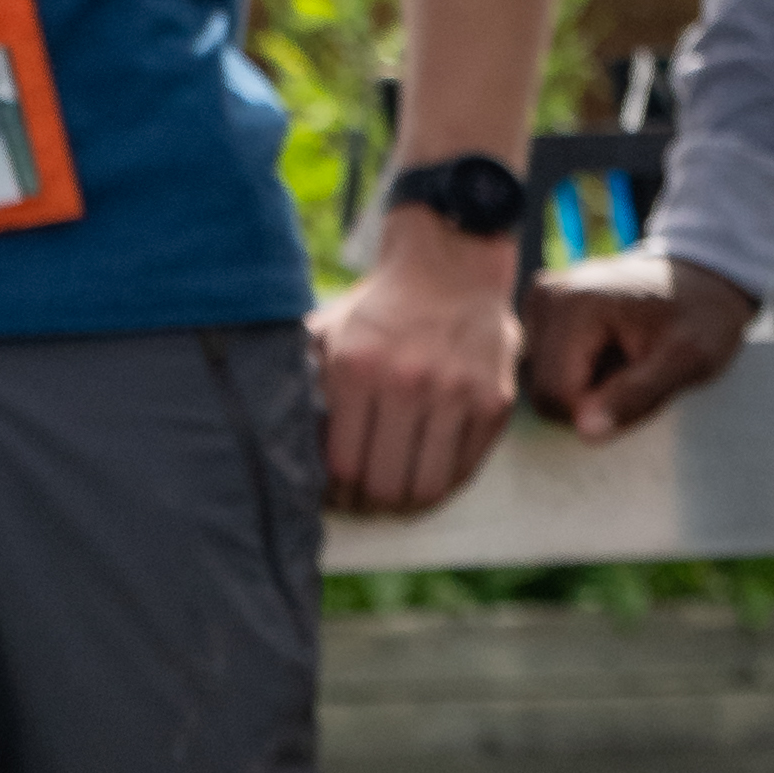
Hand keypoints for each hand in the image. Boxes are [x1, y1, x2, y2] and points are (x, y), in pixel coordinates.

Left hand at [312, 208, 522, 518]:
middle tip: (363, 502)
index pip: (342, 464)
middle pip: (385, 485)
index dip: (336, 492)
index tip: (333, 495)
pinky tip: (425, 476)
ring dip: (408, 505)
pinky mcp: (494, 402)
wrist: (449, 267)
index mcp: (357, 368)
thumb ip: (304, 380)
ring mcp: (457, 395)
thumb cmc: (380, 309)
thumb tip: (278, 442)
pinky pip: (465, 470)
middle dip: (369, 505)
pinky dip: (444, 485)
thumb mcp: (328, 332)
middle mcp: (409, 383)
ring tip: (395, 498)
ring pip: (428, 487)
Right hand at [522, 247, 759, 442]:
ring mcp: (539, 301)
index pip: (555, 395)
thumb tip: (585, 432)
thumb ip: (636, 397)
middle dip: (591, 398)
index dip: (598, 409)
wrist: (702, 280)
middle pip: (544, 391)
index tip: (641, 385)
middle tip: (636, 372)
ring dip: (584, 388)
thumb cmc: (702, 318)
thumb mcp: (689, 360)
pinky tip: (609, 351)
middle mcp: (545, 297)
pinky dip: (577, 372)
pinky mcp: (540, 309)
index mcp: (573, 304)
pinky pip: (545, 367)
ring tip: (624, 360)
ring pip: (541, 383)